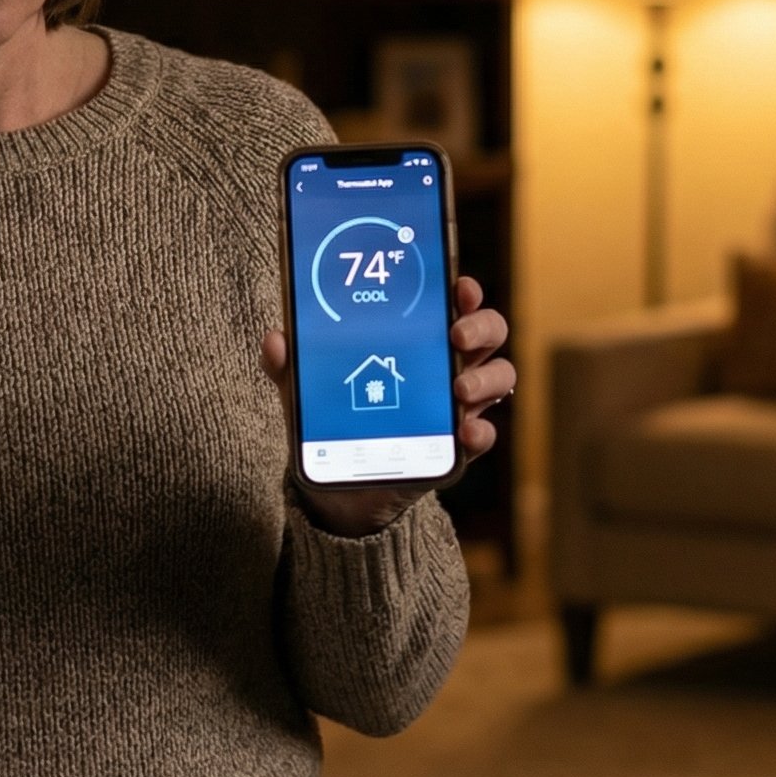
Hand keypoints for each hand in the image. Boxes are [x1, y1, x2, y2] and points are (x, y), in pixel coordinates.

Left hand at [262, 274, 515, 536]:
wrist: (344, 489)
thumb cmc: (337, 421)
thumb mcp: (310, 392)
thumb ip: (291, 367)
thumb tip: (276, 340)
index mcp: (421, 341)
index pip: (456, 304)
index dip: (466, 292)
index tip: (459, 287)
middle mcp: (450, 366)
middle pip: (489, 333)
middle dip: (482, 326)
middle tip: (457, 335)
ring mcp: (459, 406)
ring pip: (499, 378)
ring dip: (487, 378)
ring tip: (459, 389)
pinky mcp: (457, 448)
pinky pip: (484, 435)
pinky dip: (481, 431)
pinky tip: (466, 431)